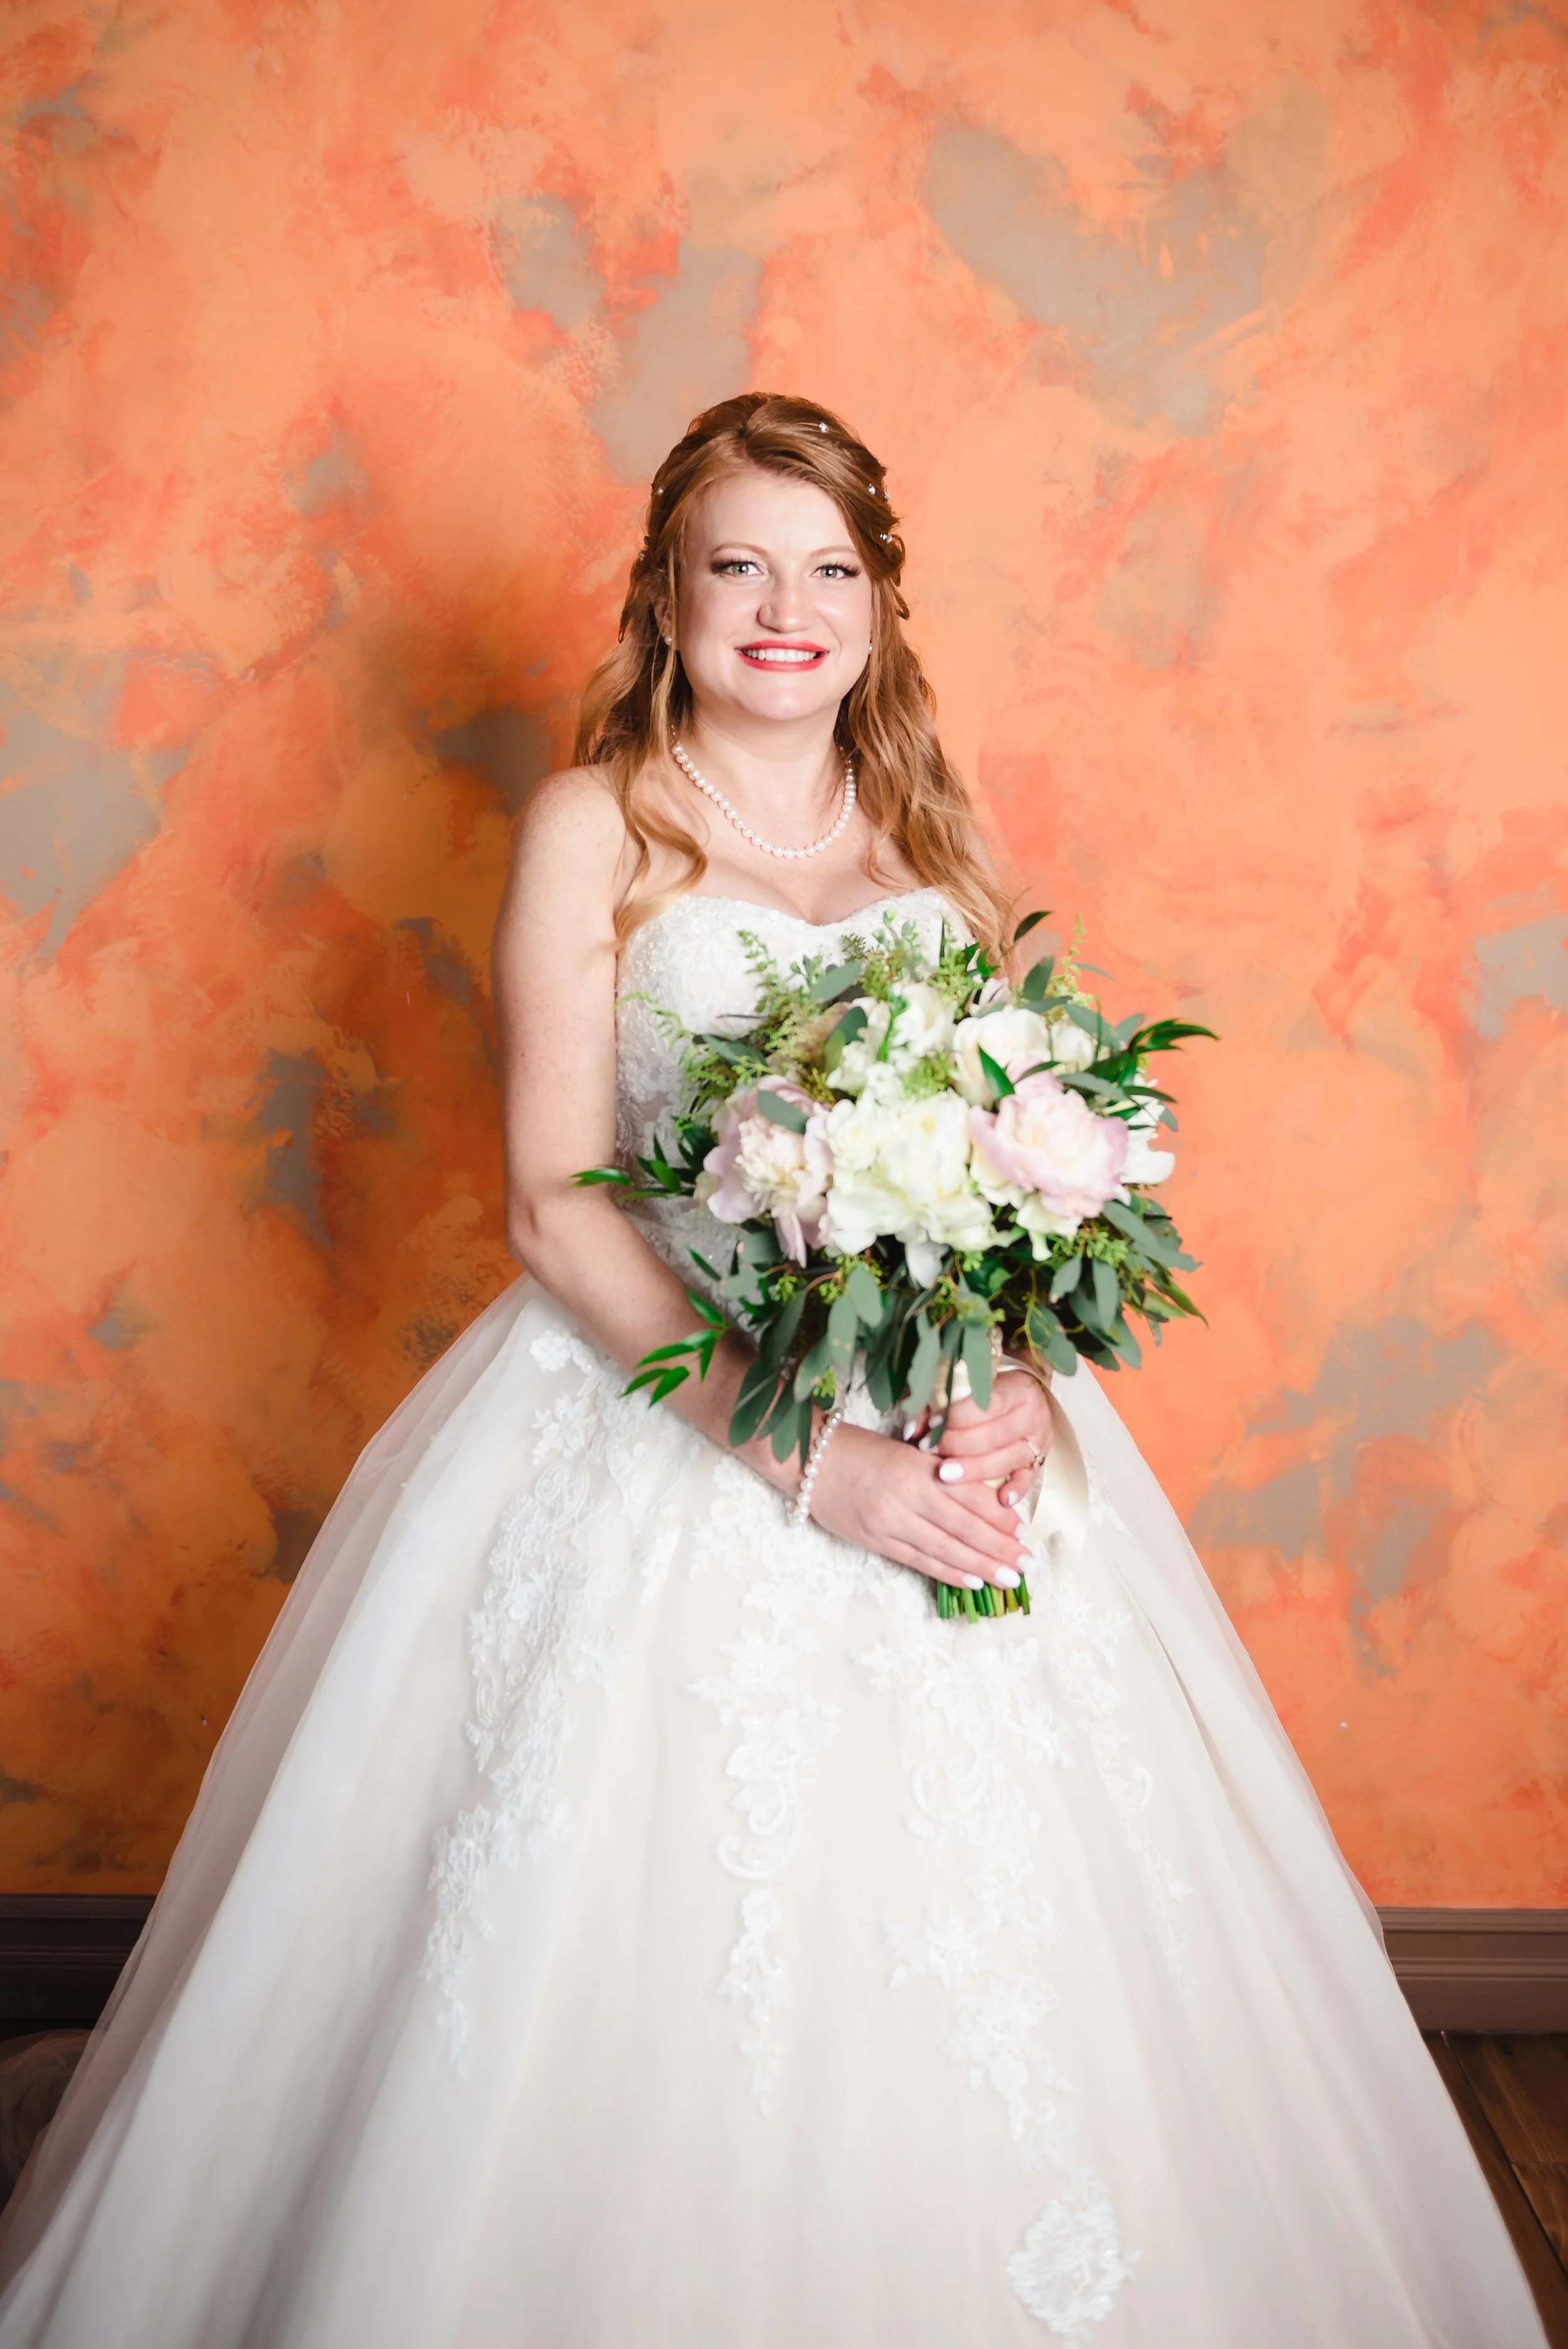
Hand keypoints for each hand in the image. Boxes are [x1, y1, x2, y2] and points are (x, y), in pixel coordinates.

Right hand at [805, 1423, 1031, 1596]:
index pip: (967, 1497)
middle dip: (999, 1549)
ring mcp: (888, 1522)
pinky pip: (919, 1561)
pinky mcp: (874, 1540)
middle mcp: (905, 1496)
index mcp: (917, 1467)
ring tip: (1008, 1579)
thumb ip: (941, 1473)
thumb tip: (985, 1500)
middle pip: (962, 1528)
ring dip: (980, 1567)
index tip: (1024, 1532)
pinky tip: (970, 1581)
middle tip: (1027, 1564)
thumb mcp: (906, 1451)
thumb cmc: (860, 1449)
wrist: (808, 1460)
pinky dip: (947, 1572)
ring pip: (944, 1550)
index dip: (998, 1518)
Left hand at [925, 1366, 1052, 1507]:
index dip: (956, 1417)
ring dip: (975, 1469)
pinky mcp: (1039, 1461)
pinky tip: (1001, 1499)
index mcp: (1017, 1389)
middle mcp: (1032, 1415)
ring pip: (1008, 1459)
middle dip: (959, 1446)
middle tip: (930, 1452)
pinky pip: (1028, 1478)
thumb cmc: (988, 1392)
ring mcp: (1038, 1441)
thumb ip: (939, 1405)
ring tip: (946, 1474)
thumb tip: (913, 1431)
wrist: (1024, 1397)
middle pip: (994, 1435)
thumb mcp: (968, 1387)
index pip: (986, 1405)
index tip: (932, 1426)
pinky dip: (1016, 1489)